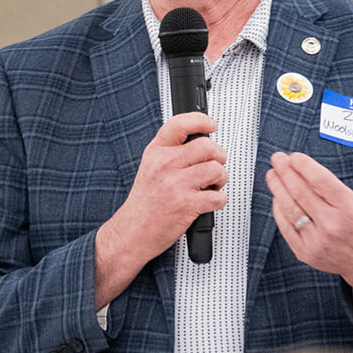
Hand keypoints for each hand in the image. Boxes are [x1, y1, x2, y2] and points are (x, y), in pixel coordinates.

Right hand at [94, 113, 227, 305]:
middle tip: (215, 165)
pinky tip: (208, 202)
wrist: (132, 232)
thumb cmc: (144, 203)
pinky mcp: (186, 204)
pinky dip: (219, 201)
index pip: (180, 124)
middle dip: (219, 156)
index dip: (201, 120)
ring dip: (221, 179)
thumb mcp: (150, 168)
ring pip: (216, 170)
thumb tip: (202, 141)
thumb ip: (171, 153)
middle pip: (207, 146)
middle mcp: (165, 165)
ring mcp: (175, 184)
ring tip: (212, 186)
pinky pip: (218, 197)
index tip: (211, 125)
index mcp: (156, 152)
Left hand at [266, 151, 352, 298]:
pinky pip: (287, 228)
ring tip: (273, 174)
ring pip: (291, 209)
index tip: (294, 157)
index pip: (321, 182)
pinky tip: (276, 197)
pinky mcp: (307, 253)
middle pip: (301, 193)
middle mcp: (332, 226)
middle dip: (286, 172)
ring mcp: (318, 241)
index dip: (304, 167)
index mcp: (350, 210)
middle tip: (278, 159)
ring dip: (278, 189)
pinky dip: (279, 211)